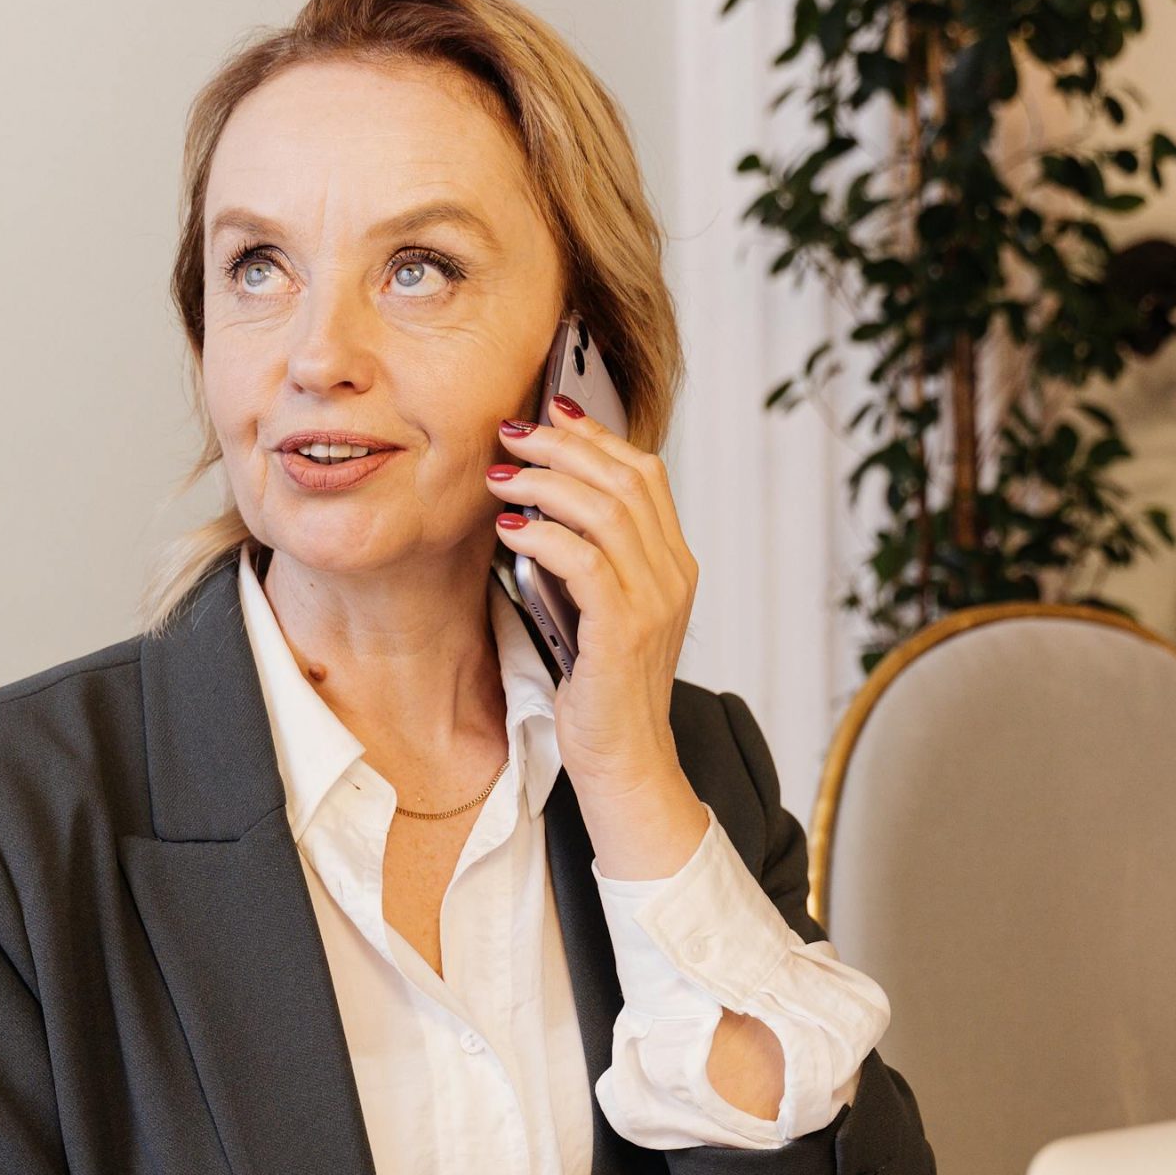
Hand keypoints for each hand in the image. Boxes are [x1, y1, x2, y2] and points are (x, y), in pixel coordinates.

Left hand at [488, 398, 699, 816]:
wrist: (625, 761)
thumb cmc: (601, 691)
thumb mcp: (601, 611)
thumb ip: (592, 561)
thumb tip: (543, 502)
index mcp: (675, 564)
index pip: (644, 474)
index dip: (596, 436)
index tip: (549, 412)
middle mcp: (674, 575)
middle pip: (626, 478)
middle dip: (562, 445)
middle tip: (511, 433)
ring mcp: (655, 601)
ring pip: (606, 510)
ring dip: (545, 483)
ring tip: (500, 478)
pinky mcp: (624, 629)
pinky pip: (584, 561)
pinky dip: (542, 536)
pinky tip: (509, 530)